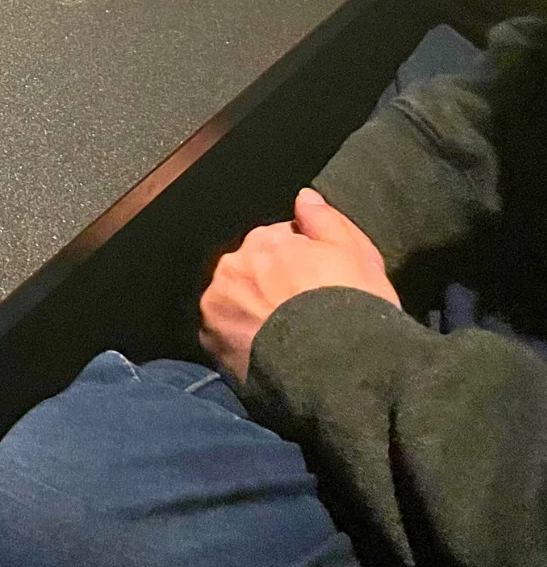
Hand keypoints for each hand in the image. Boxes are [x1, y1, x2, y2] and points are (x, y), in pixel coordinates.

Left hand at [200, 189, 399, 381]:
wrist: (337, 369)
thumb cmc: (352, 307)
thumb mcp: (356, 254)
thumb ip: (324, 220)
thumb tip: (303, 197)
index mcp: (265, 239)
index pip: (279, 241)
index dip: (302, 264)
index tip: (318, 285)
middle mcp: (233, 265)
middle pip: (252, 269)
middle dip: (271, 285)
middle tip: (303, 313)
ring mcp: (217, 303)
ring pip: (235, 300)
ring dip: (252, 310)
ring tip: (286, 336)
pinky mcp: (211, 340)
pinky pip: (225, 333)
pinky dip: (242, 339)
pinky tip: (269, 352)